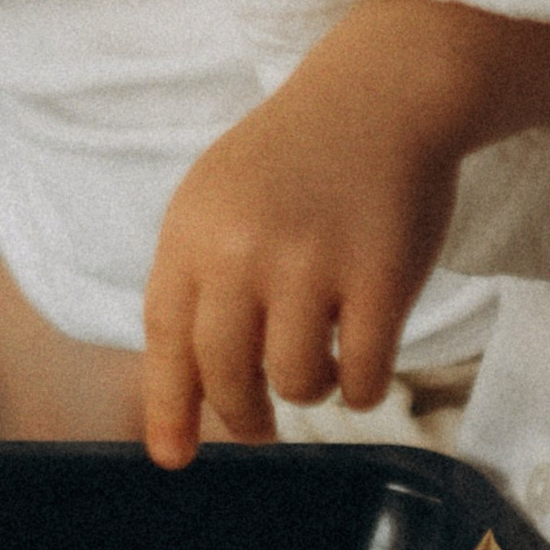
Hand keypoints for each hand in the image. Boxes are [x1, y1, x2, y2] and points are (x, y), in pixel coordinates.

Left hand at [141, 59, 458, 467]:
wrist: (383, 92)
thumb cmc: (301, 154)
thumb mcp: (221, 196)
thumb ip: (200, 273)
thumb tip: (187, 380)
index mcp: (194, 230)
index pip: (166, 338)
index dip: (169, 407)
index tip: (173, 456)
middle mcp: (243, 250)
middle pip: (226, 375)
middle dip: (244, 416)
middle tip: (260, 427)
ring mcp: (312, 264)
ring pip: (296, 382)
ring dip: (311, 390)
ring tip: (325, 367)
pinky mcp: (380, 278)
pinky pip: (363, 375)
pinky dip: (362, 388)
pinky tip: (364, 366)